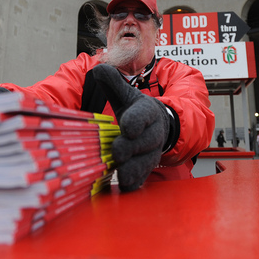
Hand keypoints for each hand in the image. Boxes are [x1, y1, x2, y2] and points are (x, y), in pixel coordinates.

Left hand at [93, 64, 169, 191]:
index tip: (127, 127)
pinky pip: (143, 177)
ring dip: (134, 170)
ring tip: (123, 176)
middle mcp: (153, 133)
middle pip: (145, 141)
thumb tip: (99, 69)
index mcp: (148, 112)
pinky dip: (134, 184)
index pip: (143, 115)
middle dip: (132, 147)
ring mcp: (151, 152)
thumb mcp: (126, 95)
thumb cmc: (137, 112)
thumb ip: (113, 82)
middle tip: (117, 152)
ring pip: (146, 162)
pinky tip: (125, 189)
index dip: (136, 121)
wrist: (158, 128)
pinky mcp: (147, 168)